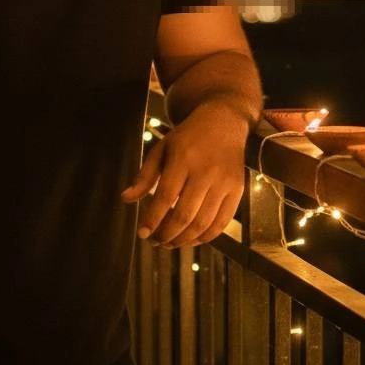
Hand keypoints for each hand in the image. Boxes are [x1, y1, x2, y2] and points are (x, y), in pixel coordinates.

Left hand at [121, 102, 247, 248]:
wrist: (224, 122)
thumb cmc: (188, 137)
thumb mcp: (162, 148)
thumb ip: (145, 175)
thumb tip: (126, 199)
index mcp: (183, 158)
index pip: (166, 196)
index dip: (153, 219)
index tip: (142, 233)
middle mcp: (205, 171)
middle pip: (184, 214)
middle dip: (167, 234)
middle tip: (155, 241)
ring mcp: (224, 182)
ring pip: (202, 223)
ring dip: (184, 240)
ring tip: (170, 242)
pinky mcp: (237, 189)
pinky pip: (222, 223)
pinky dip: (205, 237)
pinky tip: (192, 239)